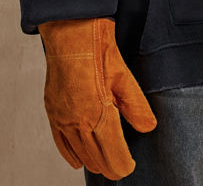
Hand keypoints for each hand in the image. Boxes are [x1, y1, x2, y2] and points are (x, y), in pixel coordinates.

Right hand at [38, 18, 156, 178]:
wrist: (70, 34)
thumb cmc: (99, 51)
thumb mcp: (124, 77)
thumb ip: (136, 107)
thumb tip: (148, 128)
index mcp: (99, 115)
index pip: (113, 155)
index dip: (123, 165)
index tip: (131, 167)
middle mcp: (78, 122)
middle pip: (96, 158)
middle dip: (110, 166)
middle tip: (122, 168)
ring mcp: (63, 118)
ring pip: (79, 153)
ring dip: (93, 161)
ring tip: (106, 166)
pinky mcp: (53, 111)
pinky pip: (60, 142)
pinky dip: (70, 154)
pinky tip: (78, 161)